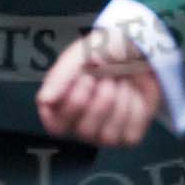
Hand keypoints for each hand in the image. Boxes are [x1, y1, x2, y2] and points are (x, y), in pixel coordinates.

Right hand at [36, 22, 161, 146]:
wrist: (140, 48)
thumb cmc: (106, 51)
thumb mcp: (80, 54)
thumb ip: (60, 76)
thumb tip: (44, 100)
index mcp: (63, 104)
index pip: (55, 125)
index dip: (70, 105)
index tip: (83, 80)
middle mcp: (81, 122)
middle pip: (83, 130)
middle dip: (99, 98)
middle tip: (104, 77)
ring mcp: (104, 132)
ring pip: (107, 134)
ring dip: (118, 99)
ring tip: (120, 81)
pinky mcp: (128, 135)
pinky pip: (129, 133)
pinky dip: (135, 108)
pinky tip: (132, 94)